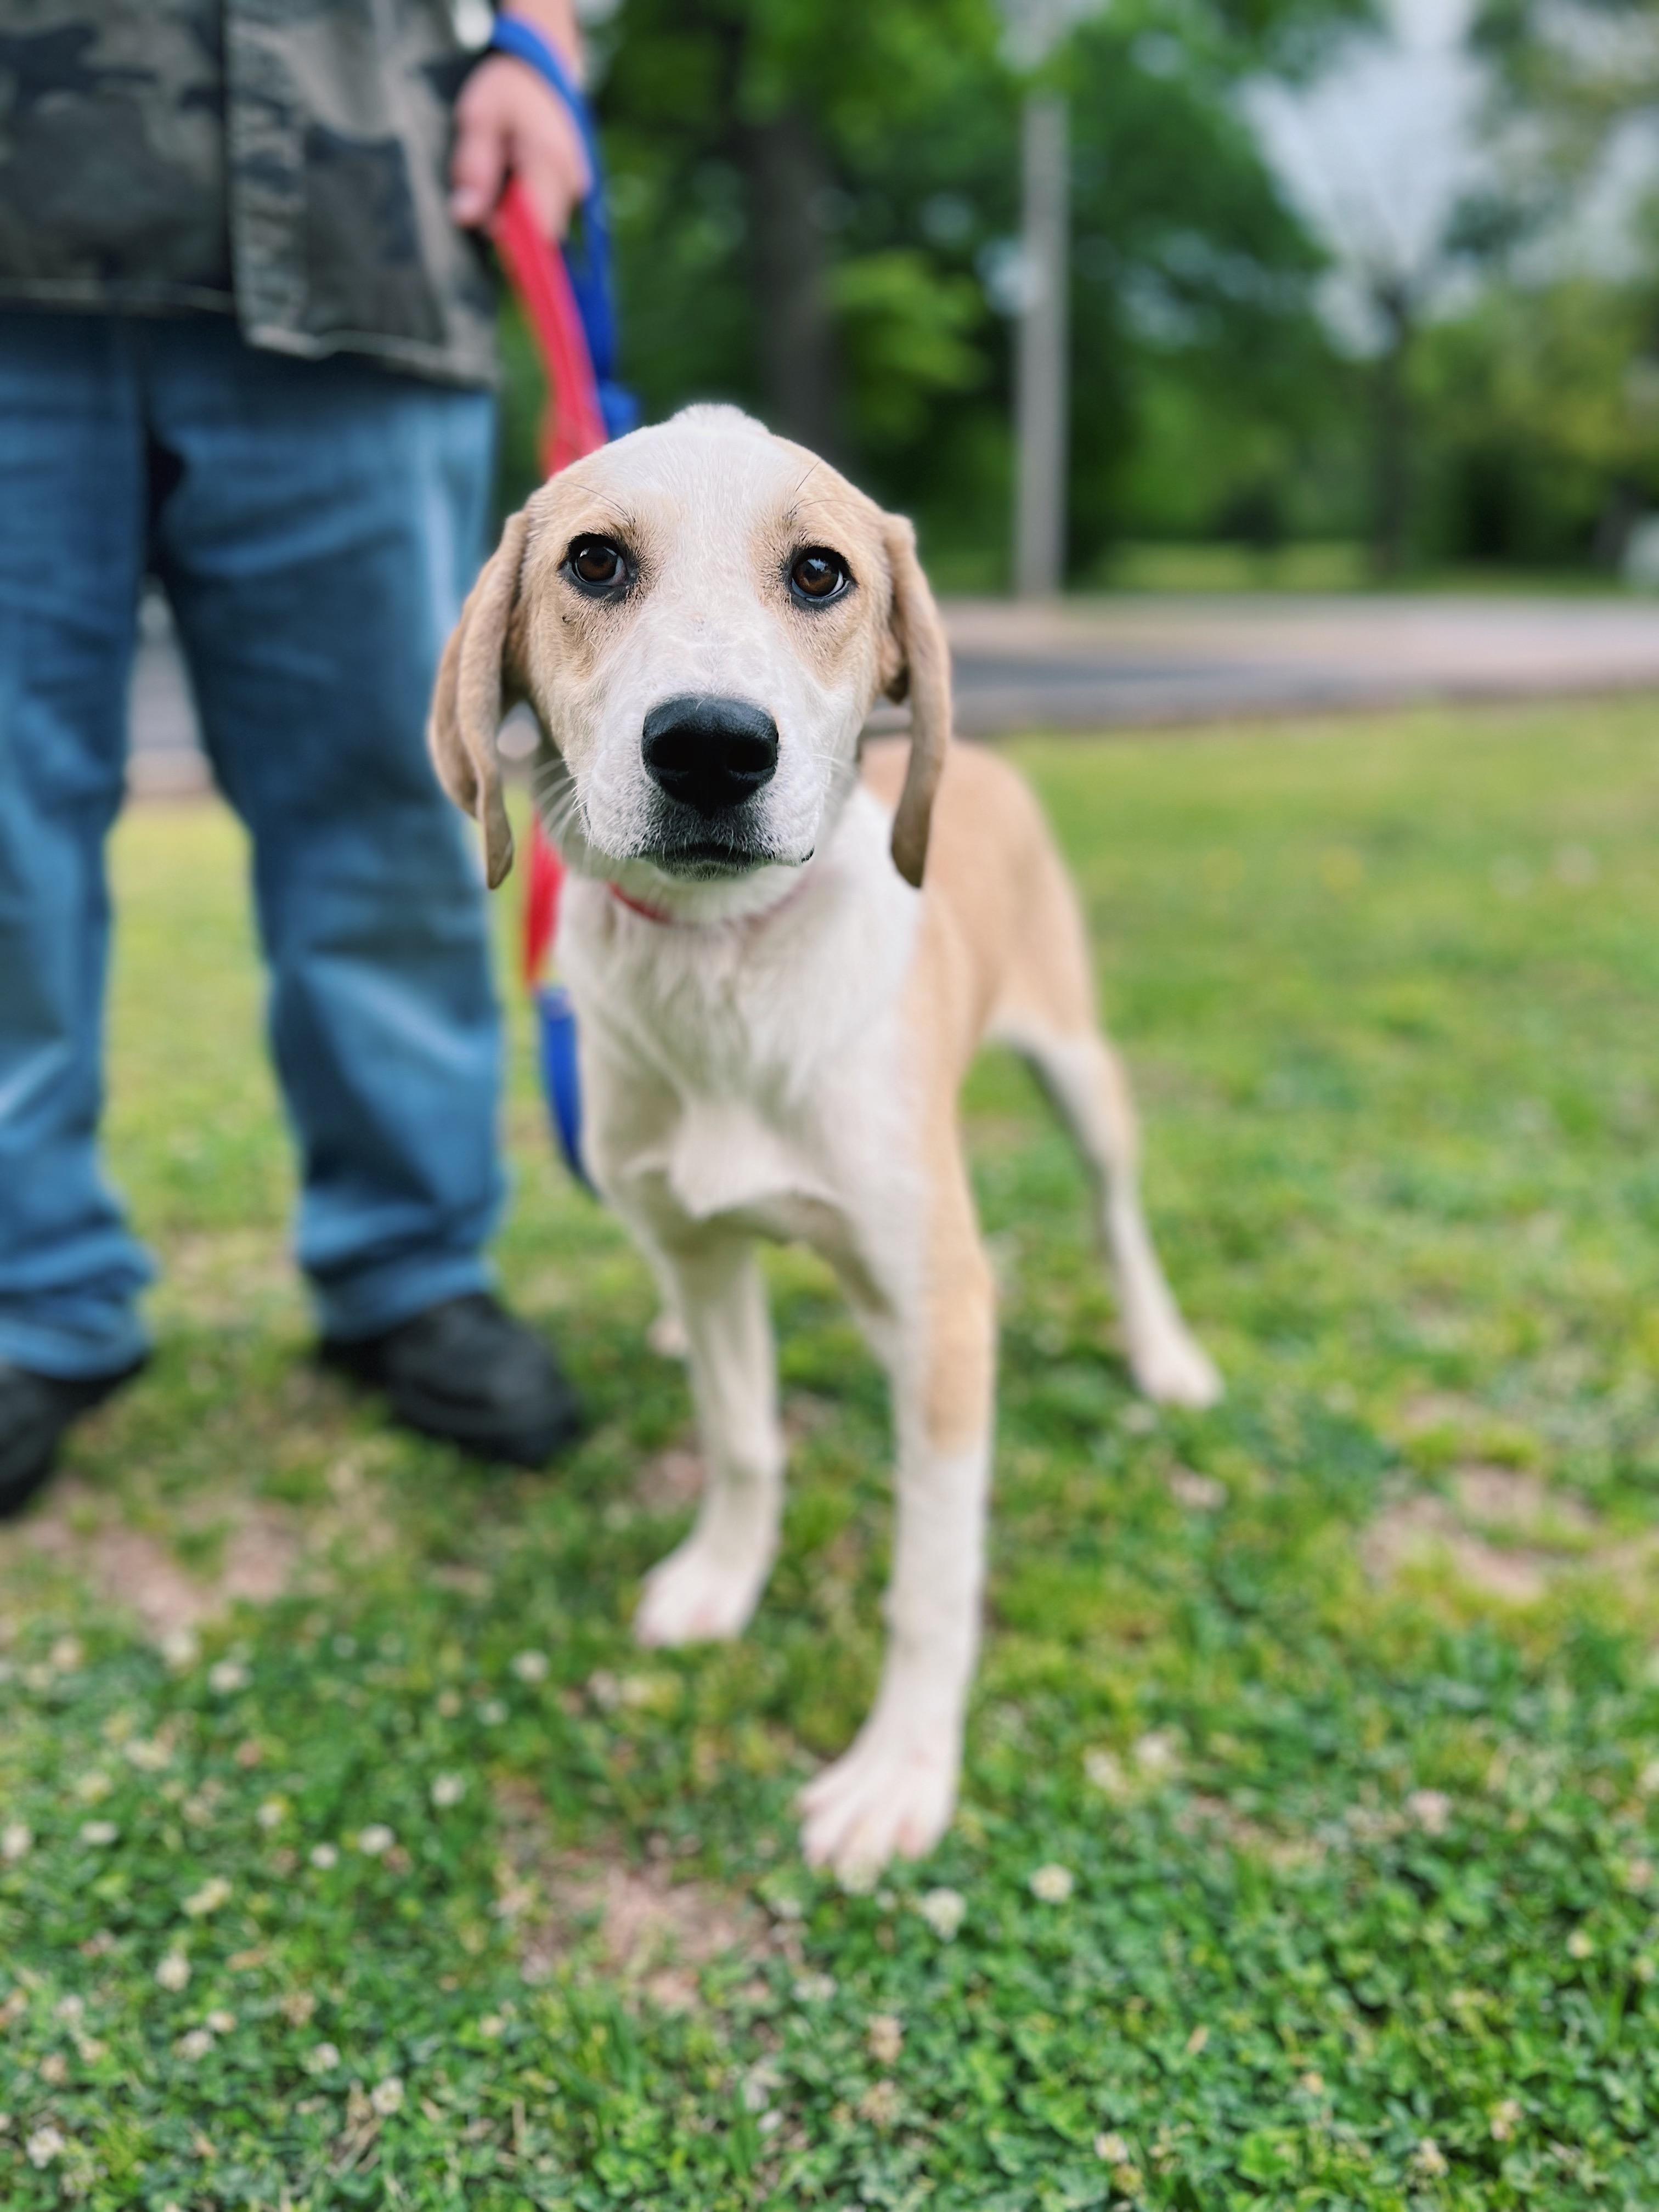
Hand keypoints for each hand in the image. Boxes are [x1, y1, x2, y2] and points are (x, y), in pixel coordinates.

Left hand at [449, 52, 589, 239]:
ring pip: (543, 225)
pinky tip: (515, 174)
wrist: (544, 63)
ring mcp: (576, 184)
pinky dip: (527, 203)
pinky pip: (547, 211)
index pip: (536, 232)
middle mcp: (571, 180)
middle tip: (485, 190)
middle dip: (508, 225)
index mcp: (549, 163)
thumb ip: (473, 168)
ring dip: (516, 213)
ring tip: (501, 171)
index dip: (509, 242)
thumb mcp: (478, 117)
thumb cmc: (509, 86)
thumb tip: (466, 215)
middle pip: (539, 234)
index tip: (486, 223)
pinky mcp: (574, 185)